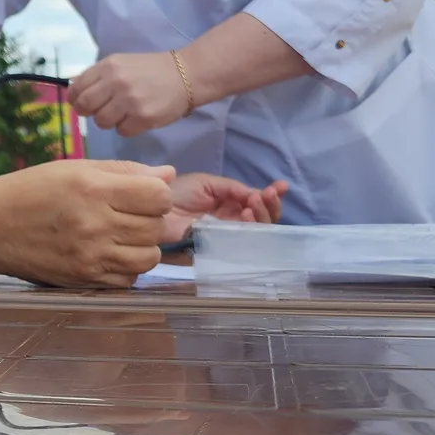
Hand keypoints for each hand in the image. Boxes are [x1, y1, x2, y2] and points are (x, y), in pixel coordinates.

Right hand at [0, 159, 174, 287]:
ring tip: (120, 234)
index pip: (159, 196)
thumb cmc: (30, 190)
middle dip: (150, 219)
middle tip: (127, 213)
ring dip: (143, 246)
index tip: (142, 193)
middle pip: (157, 227)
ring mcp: (90, 256)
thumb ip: (124, 171)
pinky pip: (128, 280)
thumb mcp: (74, 168)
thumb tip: (168, 175)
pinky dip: (126, 268)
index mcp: (93, 188)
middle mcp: (95, 224)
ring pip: (149, 257)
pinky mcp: (84, 280)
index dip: (157, 193)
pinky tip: (108, 253)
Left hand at [67, 52, 192, 136]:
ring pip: (101, 122)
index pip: (76, 89)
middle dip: (89, 112)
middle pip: (85, 107)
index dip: (75, 99)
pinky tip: (137, 118)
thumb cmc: (151, 70)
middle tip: (101, 111)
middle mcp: (116, 82)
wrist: (186, 75)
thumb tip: (74, 91)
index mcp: (108, 66)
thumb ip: (98, 76)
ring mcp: (129, 101)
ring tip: (123, 113)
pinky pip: (122, 131)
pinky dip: (127, 128)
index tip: (82, 104)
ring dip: (110, 121)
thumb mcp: (121, 63)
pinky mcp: (143, 118)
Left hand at [161, 173, 287, 244]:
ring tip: (253, 203)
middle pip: (263, 221)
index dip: (271, 196)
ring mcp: (227, 237)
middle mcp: (232, 223)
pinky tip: (245, 215)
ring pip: (257, 234)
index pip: (257, 204)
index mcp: (229, 205)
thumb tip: (257, 194)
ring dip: (261, 216)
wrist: (154, 208)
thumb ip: (233, 188)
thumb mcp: (207, 183)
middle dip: (270, 206)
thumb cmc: (177, 193)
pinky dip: (250, 230)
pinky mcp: (219, 251)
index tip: (281, 186)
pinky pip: (242, 247)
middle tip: (265, 195)